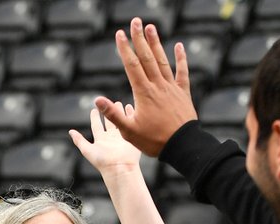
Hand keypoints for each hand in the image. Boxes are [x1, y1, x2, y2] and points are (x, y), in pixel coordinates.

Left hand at [69, 106, 141, 178]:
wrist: (120, 168)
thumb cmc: (103, 162)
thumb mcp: (87, 150)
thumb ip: (79, 140)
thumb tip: (70, 131)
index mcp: (101, 140)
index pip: (97, 125)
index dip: (95, 117)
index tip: (94, 110)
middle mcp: (111, 138)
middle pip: (109, 122)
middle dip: (108, 112)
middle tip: (107, 103)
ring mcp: (122, 137)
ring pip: (120, 121)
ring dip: (119, 112)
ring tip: (118, 103)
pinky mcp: (131, 137)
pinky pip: (130, 123)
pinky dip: (130, 114)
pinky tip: (130, 107)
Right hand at [96, 18, 196, 157]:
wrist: (183, 146)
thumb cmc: (154, 141)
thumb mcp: (129, 131)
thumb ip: (113, 115)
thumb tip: (97, 100)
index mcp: (143, 93)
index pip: (132, 66)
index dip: (125, 49)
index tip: (119, 34)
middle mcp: (157, 86)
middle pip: (147, 57)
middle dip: (140, 39)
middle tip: (135, 21)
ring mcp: (171, 88)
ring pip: (162, 61)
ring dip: (156, 43)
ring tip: (151, 27)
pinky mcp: (183, 93)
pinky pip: (182, 72)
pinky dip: (181, 59)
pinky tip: (179, 46)